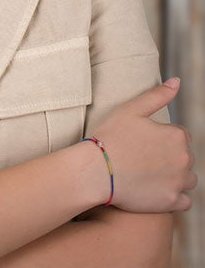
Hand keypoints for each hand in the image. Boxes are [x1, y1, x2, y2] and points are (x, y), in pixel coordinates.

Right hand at [91, 79, 196, 212]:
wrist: (96, 171)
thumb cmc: (110, 136)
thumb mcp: (131, 109)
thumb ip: (157, 95)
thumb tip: (177, 81)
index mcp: (177, 135)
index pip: (180, 135)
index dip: (160, 136)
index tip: (142, 140)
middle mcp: (184, 159)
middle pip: (185, 157)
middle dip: (169, 156)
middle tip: (142, 156)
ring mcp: (179, 182)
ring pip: (187, 179)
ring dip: (175, 176)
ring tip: (149, 173)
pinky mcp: (172, 202)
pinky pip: (184, 200)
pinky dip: (174, 196)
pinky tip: (155, 189)